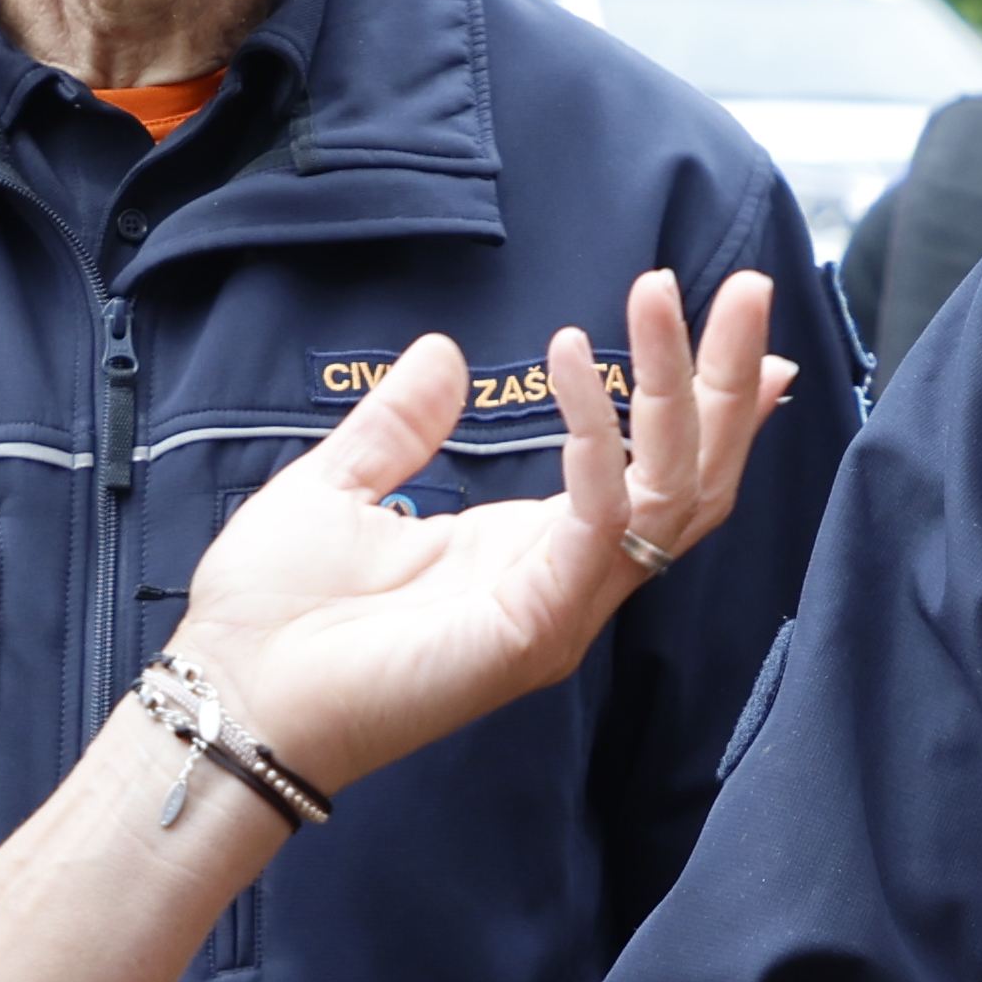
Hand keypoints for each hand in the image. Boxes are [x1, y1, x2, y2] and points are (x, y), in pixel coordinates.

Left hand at [168, 266, 789, 795]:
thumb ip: (400, 423)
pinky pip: (598, 521)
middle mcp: (566, 581)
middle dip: (724, 383)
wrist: (232, 693)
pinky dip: (596, 437)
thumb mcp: (339, 486)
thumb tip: (441, 354)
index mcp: (533, 551)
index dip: (706, 406)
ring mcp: (560, 608)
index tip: (740, 331)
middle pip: (693, 480)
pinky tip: (572, 362)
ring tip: (663, 293)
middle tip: (748, 288)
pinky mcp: (535, 627)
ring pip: (671, 495)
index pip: (657, 474)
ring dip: (678, 389)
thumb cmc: (276, 613)